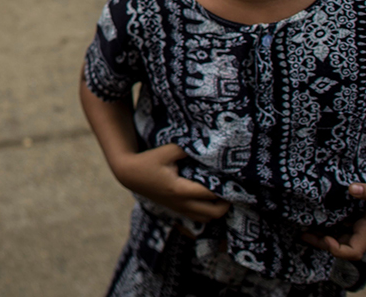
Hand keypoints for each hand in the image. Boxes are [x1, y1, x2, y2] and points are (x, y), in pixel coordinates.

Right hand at [115, 144, 230, 222]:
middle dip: (227, 203)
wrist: (130, 174)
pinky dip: (208, 211)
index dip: (225, 188)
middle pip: (213, 213)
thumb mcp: (166, 151)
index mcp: (180, 190)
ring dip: (217, 209)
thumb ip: (186, 149)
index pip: (210, 194)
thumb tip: (206, 146)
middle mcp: (181, 203)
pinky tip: (210, 199)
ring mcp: (179, 208)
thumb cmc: (148, 161)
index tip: (236, 180)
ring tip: (223, 194)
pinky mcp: (176, 209)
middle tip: (232, 188)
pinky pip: (198, 217)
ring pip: (206, 218)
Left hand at [302, 182, 365, 260]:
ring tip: (301, 225)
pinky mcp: (359, 217)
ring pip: (337, 234)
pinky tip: (315, 213)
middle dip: (320, 242)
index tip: (325, 237)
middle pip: (338, 245)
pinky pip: (340, 224)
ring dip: (321, 232)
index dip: (336, 249)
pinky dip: (328, 222)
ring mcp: (360, 225)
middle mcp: (362, 232)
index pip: (351, 251)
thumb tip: (352, 188)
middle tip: (300, 233)